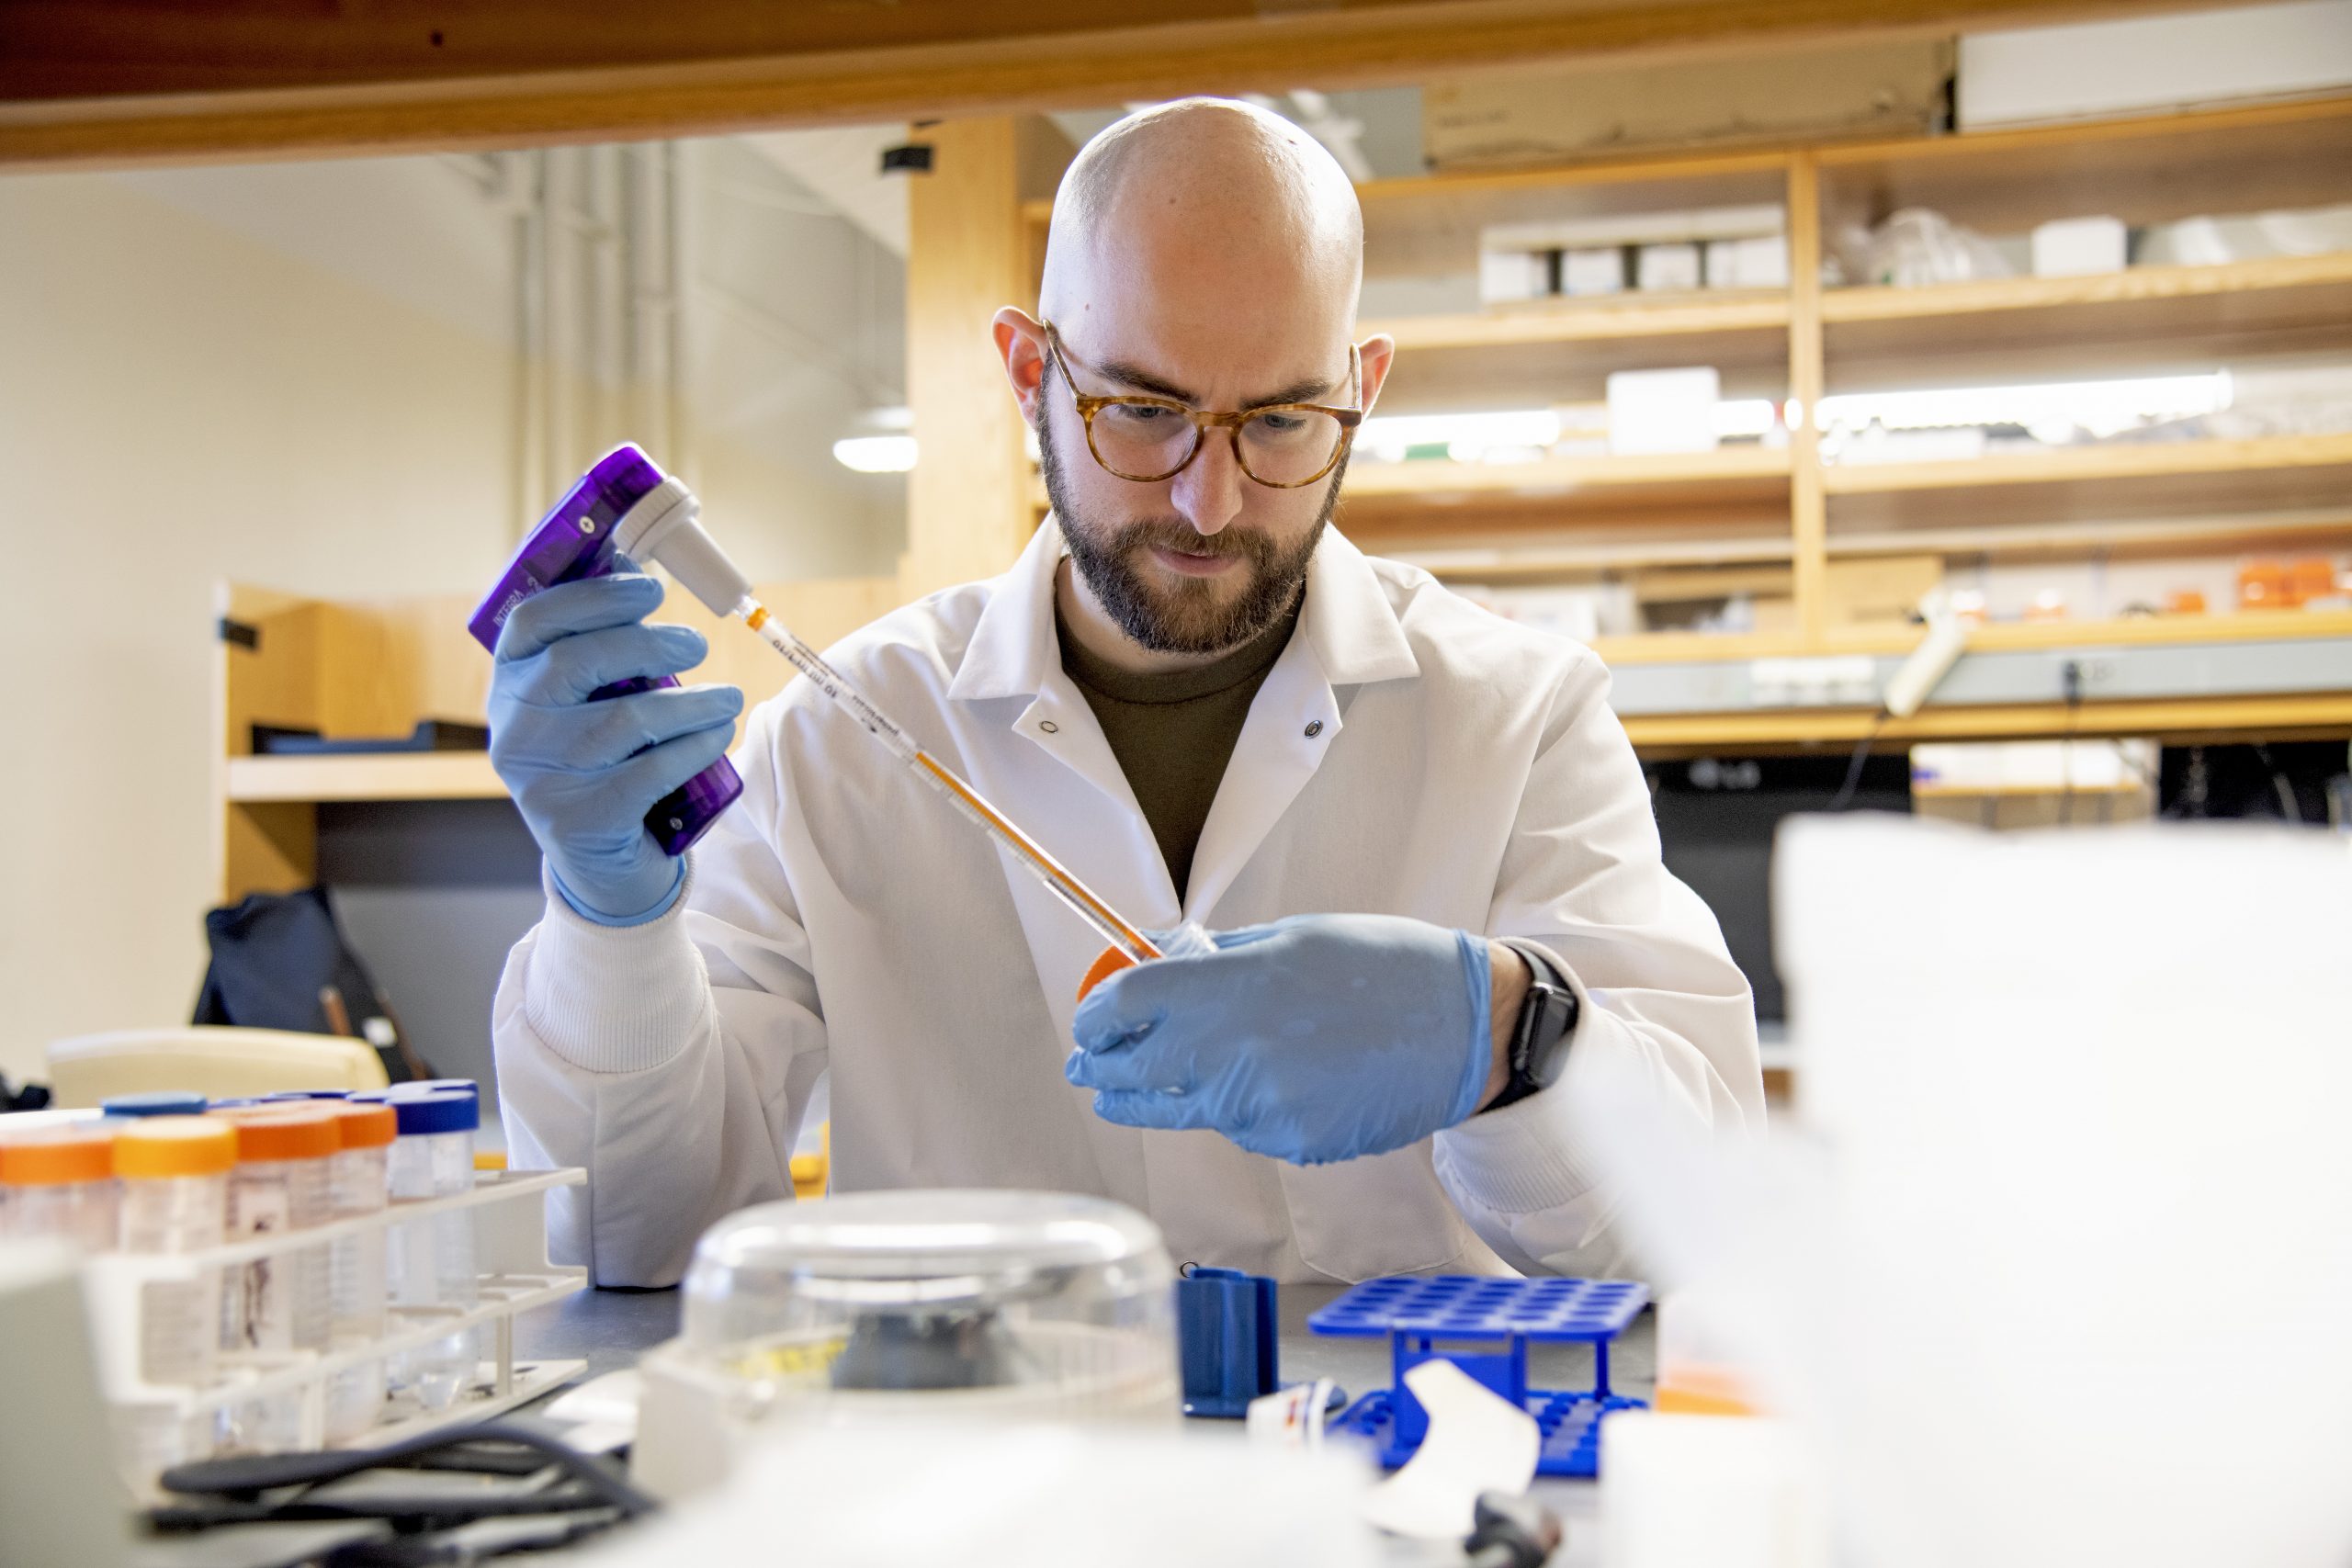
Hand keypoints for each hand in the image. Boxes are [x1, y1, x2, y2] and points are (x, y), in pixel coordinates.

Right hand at [487, 569, 743, 923]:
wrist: (600, 865)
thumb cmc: (601, 761)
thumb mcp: (585, 702)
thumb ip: (598, 646)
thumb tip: (632, 567)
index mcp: (508, 685)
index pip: (533, 622)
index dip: (594, 595)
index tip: (649, 588)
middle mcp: (515, 730)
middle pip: (578, 662)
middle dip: (649, 643)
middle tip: (695, 643)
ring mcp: (543, 779)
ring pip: (627, 719)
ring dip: (692, 701)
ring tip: (727, 699)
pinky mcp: (584, 821)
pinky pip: (652, 770)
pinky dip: (696, 746)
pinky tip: (718, 735)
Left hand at [1065, 913, 1494, 1164]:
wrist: (1466, 1027)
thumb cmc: (1385, 967)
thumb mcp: (1293, 938)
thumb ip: (1219, 960)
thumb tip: (1161, 963)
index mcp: (1231, 988)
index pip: (1126, 1005)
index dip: (1095, 1015)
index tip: (1089, 1020)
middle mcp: (1234, 1054)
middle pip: (1132, 1073)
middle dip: (1103, 1070)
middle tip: (1089, 1067)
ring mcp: (1261, 1108)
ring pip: (1183, 1110)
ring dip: (1162, 1096)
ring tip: (1136, 1090)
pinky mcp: (1290, 1144)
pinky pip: (1241, 1129)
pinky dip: (1236, 1111)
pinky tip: (1262, 1087)